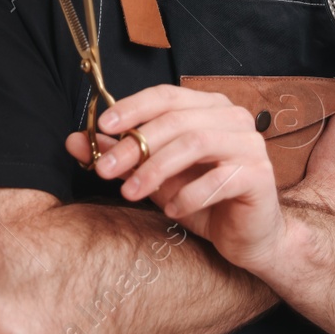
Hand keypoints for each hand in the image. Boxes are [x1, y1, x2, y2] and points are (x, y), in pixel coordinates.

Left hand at [64, 84, 284, 272]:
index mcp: (208, 107)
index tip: (102, 127)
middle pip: (176, 120)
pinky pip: (218, 179)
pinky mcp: (259, 174)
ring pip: (195, 143)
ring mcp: (249, 144)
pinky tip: (173, 210)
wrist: (249, 237)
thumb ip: (122, 156)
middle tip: (105, 170)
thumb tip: (75, 141)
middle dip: (135, 145)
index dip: (133, 107)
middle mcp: (232, 118)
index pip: (166, 96)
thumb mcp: (155, 177)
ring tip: (131, 192)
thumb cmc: (202, 201)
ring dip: (156, 169)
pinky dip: (189, 195)